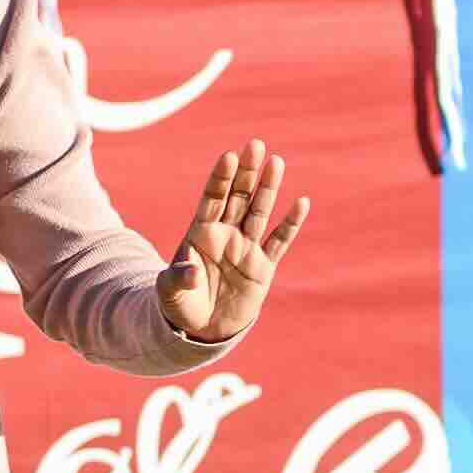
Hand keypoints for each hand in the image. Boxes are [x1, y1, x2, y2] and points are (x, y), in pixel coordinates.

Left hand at [152, 139, 308, 347]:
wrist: (201, 328)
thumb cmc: (180, 304)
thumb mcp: (170, 292)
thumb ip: (178, 279)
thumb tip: (191, 272)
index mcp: (201, 233)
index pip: (212, 198)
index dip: (221, 178)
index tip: (229, 156)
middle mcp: (225, 234)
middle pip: (239, 197)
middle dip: (247, 173)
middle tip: (256, 144)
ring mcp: (246, 248)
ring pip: (260, 212)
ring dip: (268, 188)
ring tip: (277, 161)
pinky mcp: (263, 267)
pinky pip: (279, 242)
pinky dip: (291, 224)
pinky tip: (301, 202)